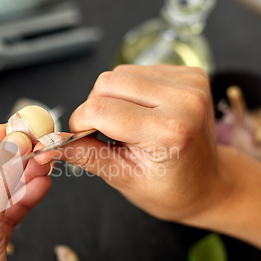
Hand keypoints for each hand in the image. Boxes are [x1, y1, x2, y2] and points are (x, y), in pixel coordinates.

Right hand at [36, 64, 230, 222]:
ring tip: (128, 125)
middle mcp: (183, 99)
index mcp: (168, 130)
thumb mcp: (124, 179)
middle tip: (107, 134)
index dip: (80, 124)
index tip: (82, 139)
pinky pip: (138, 71)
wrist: (210, 184)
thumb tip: (49, 144)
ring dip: (112, 98)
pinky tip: (142, 112)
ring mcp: (190, 82)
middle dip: (95, 108)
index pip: (99, 110)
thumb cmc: (171, 189)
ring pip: (120, 74)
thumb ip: (85, 155)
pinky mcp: (190, 73)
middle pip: (107, 83)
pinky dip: (130, 91)